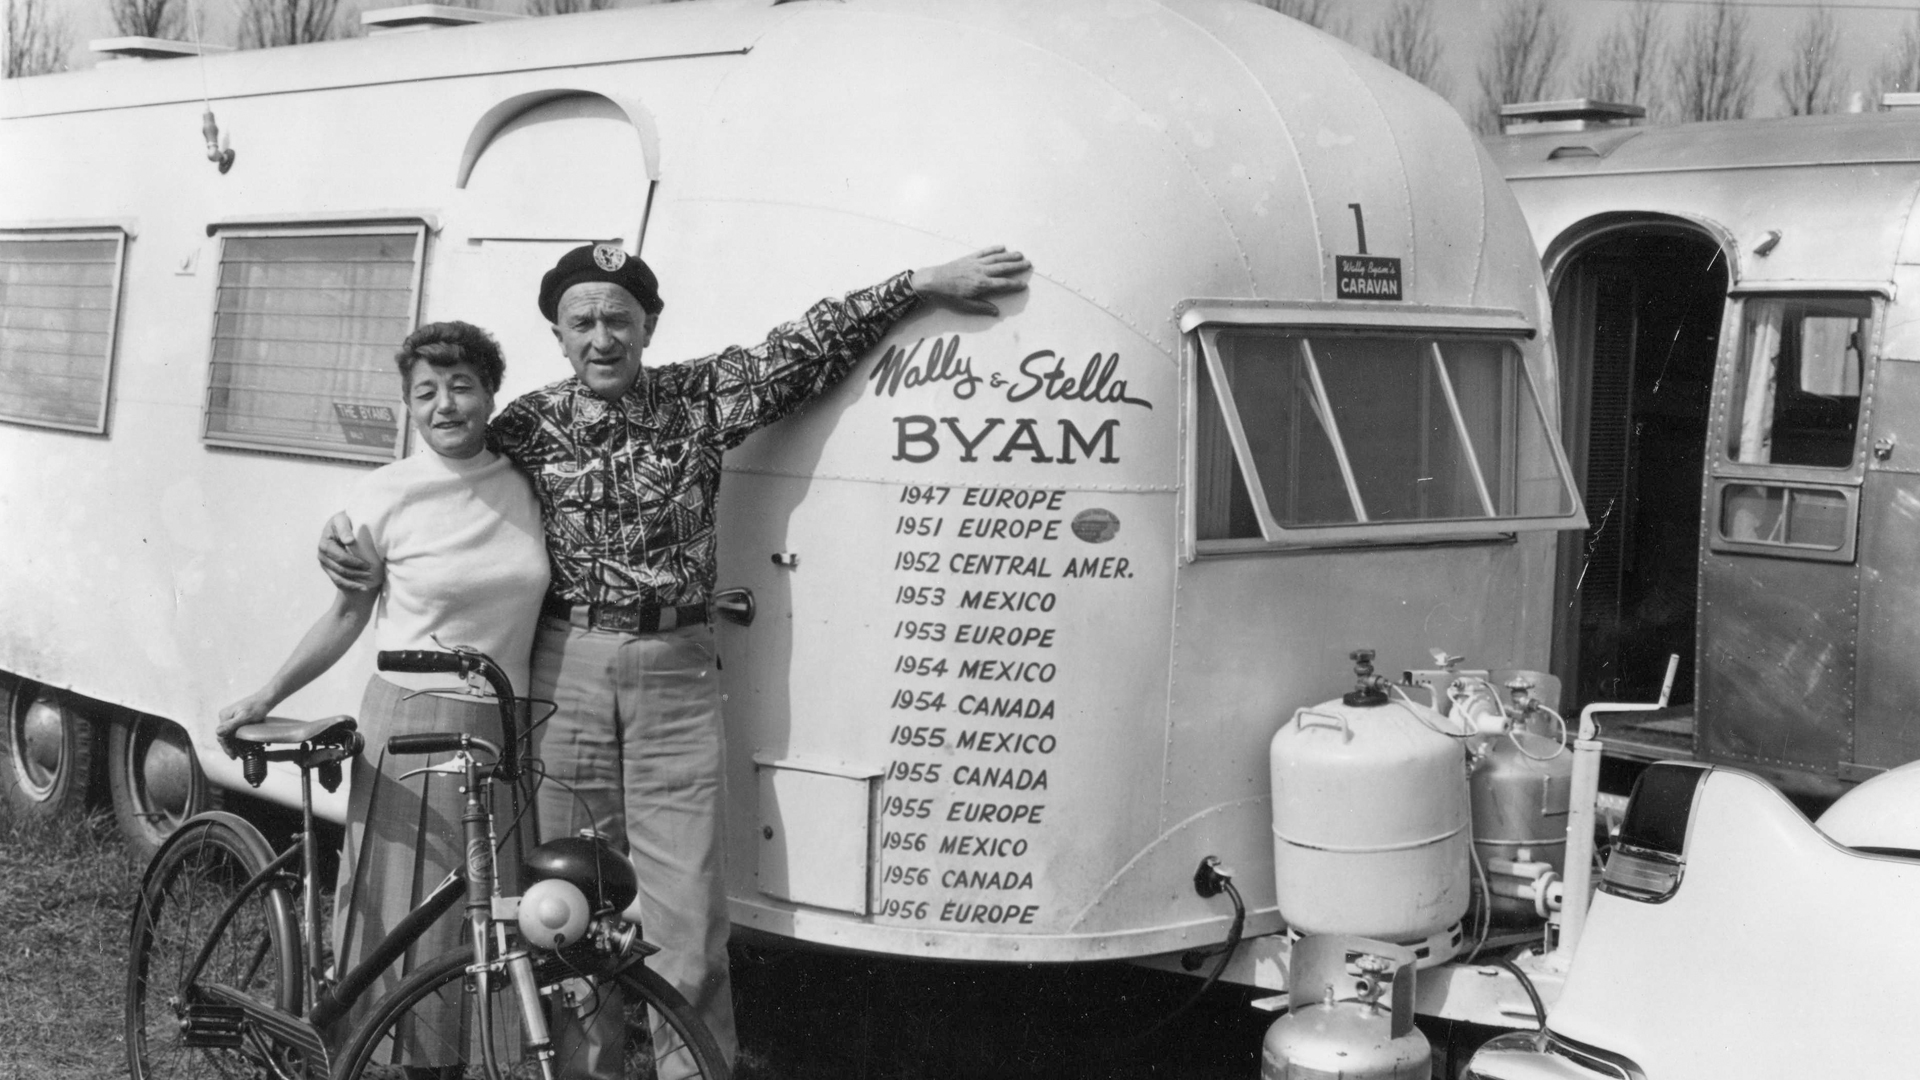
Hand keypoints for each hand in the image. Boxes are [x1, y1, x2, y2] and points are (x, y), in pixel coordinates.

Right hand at [215, 692, 275, 755]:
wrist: (266, 699)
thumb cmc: (257, 707)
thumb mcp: (245, 717)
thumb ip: (231, 725)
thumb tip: (218, 732)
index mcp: (224, 716)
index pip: (222, 736)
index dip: (227, 747)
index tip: (233, 756)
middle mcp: (225, 717)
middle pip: (226, 736)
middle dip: (231, 747)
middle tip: (237, 757)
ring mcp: (231, 718)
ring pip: (231, 734)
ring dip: (236, 744)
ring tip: (242, 754)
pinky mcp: (237, 719)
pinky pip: (236, 731)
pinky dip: (240, 739)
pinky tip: (245, 745)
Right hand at [318, 512, 380, 591]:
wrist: (343, 524)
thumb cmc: (345, 520)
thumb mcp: (343, 519)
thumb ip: (345, 529)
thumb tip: (349, 541)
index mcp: (325, 543)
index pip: (340, 557)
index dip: (354, 562)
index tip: (368, 565)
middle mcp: (322, 555)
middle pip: (340, 569)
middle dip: (357, 573)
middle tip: (372, 574)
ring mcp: (325, 563)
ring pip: (339, 578)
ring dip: (354, 582)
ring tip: (368, 585)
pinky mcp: (329, 569)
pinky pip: (338, 581)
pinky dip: (350, 585)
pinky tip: (362, 588)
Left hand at [911, 246, 1031, 315]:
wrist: (934, 280)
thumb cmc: (949, 294)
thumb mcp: (965, 305)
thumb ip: (982, 307)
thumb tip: (997, 313)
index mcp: (981, 284)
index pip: (1003, 284)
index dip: (1015, 285)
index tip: (1024, 285)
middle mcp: (981, 271)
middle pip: (1003, 268)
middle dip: (1017, 266)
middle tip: (1029, 264)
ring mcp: (976, 263)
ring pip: (996, 258)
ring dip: (1009, 256)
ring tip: (1020, 254)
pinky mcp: (970, 257)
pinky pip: (984, 252)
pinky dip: (994, 249)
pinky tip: (1002, 247)